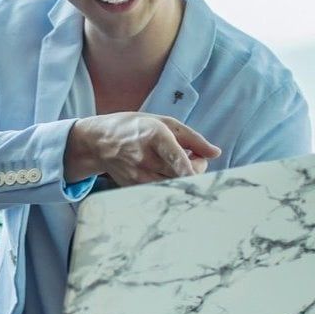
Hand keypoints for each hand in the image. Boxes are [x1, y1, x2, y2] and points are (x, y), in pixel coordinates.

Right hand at [64, 112, 219, 185]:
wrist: (99, 140)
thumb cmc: (134, 127)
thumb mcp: (164, 122)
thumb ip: (192, 138)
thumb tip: (215, 153)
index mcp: (154, 135)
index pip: (177, 159)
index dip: (193, 170)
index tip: (203, 168)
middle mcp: (144, 157)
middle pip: (180, 176)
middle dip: (196, 169)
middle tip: (195, 159)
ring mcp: (136, 175)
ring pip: (172, 186)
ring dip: (183, 178)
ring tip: (179, 165)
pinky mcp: (132, 187)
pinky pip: (159, 191)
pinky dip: (169, 184)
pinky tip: (166, 172)